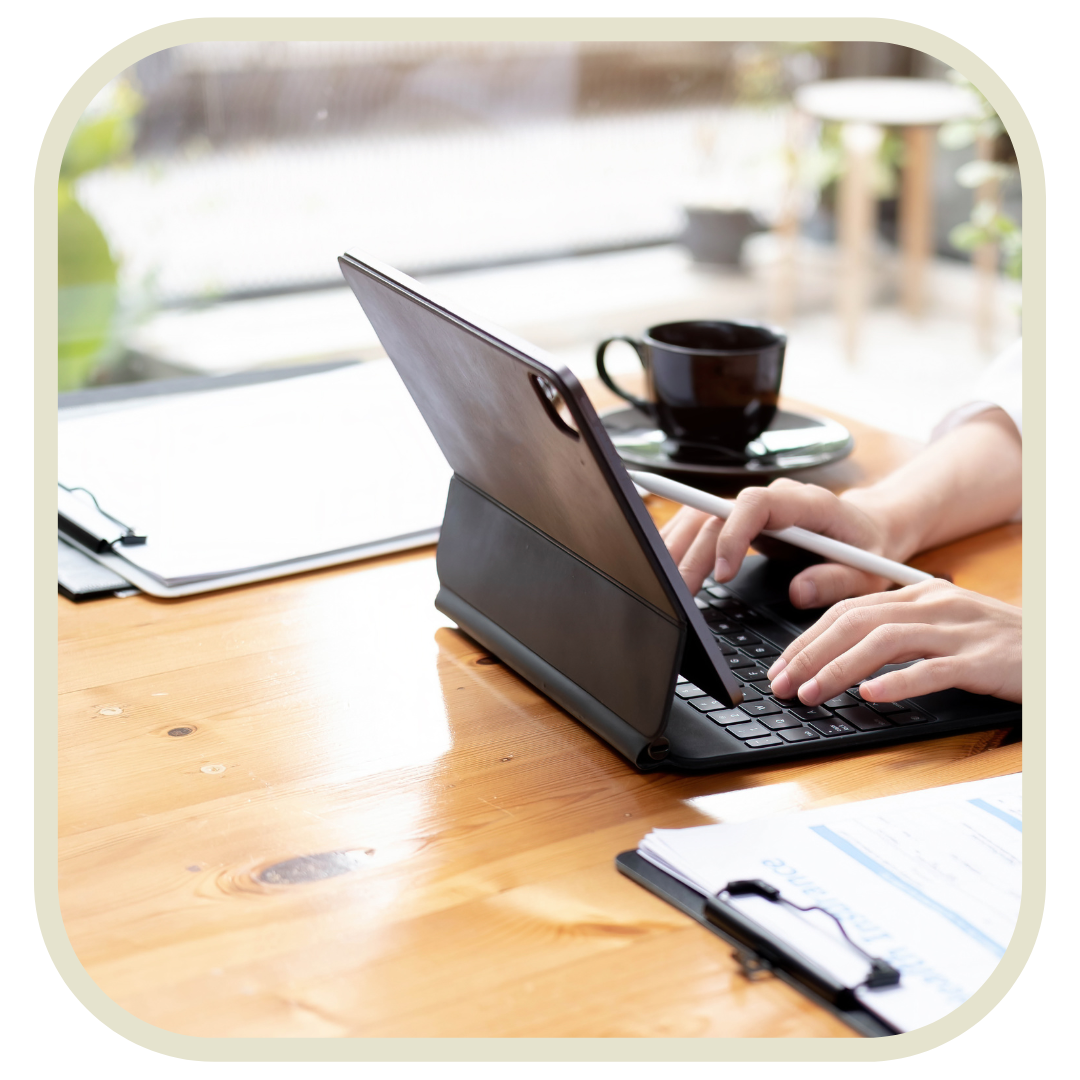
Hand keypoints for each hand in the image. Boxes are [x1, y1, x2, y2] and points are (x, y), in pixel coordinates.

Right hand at [660, 478, 896, 604]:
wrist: (870, 528)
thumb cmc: (869, 549)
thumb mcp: (868, 574)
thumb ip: (837, 580)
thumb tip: (799, 592)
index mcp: (806, 503)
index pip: (756, 503)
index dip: (733, 534)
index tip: (722, 573)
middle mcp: (774, 498)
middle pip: (717, 514)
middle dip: (693, 552)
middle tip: (679, 593)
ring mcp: (755, 507)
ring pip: (701, 515)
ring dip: (678, 547)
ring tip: (663, 583)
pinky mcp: (742, 519)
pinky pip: (702, 523)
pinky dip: (681, 543)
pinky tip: (665, 565)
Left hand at [766, 579, 1021, 705]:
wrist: (1060, 654)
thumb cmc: (1001, 648)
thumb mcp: (945, 631)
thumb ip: (900, 638)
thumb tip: (841, 661)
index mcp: (921, 595)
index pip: (848, 610)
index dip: (807, 638)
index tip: (781, 667)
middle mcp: (935, 604)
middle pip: (855, 621)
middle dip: (810, 653)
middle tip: (783, 684)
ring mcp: (960, 630)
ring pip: (884, 641)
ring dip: (839, 668)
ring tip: (812, 693)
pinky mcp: (983, 660)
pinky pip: (933, 668)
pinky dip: (898, 682)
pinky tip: (871, 696)